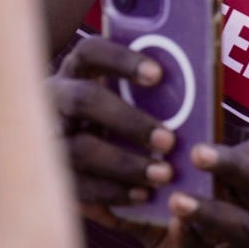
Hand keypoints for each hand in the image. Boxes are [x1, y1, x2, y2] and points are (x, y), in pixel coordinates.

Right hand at [50, 36, 176, 230]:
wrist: (70, 161)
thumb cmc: (115, 120)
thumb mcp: (125, 99)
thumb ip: (152, 90)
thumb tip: (204, 76)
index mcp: (76, 71)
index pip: (92, 52)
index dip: (122, 60)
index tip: (158, 75)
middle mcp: (54, 99)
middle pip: (85, 100)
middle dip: (130, 120)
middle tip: (169, 140)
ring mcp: (44, 138)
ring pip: (79, 149)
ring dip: (125, 163)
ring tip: (164, 174)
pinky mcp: (47, 176)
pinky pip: (76, 185)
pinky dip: (112, 192)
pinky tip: (143, 195)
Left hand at [149, 138, 248, 247]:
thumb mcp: (182, 226)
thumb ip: (153, 201)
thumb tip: (95, 179)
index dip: (241, 143)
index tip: (199, 133)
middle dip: (229, 162)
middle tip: (196, 152)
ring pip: (242, 225)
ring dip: (209, 209)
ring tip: (177, 199)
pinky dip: (194, 247)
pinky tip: (173, 233)